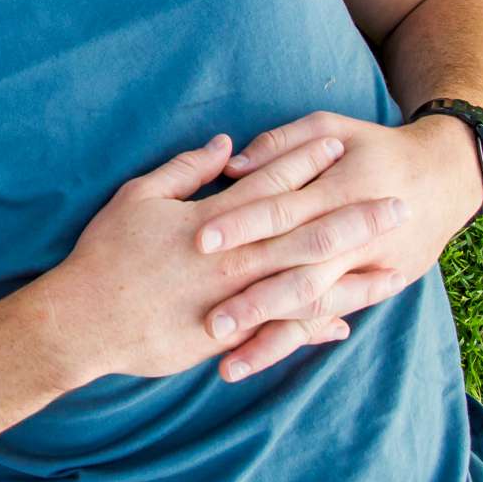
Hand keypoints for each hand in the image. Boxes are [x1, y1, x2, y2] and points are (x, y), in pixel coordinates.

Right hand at [43, 133, 408, 387]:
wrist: (83, 320)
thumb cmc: (105, 253)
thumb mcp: (138, 197)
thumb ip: (185, 170)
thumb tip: (227, 146)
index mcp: (212, 219)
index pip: (270, 182)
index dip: (306, 162)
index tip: (341, 146)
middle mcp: (233, 258)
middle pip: (306, 232)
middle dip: (355, 216)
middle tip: (398, 204)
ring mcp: (233, 300)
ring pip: (306, 283)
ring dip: (350, 274)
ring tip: (392, 266)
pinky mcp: (227, 336)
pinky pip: (282, 330)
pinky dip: (315, 326)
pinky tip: (345, 321)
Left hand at [192, 110, 482, 377]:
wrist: (445, 176)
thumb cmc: (374, 147)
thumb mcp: (332, 127)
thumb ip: (281, 145)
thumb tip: (231, 166)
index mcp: (340, 189)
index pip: (283, 210)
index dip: (242, 224)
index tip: (199, 240)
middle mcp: (354, 237)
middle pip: (299, 273)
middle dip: (255, 301)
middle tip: (211, 323)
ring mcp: (368, 269)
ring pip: (314, 309)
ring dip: (270, 340)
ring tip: (227, 366)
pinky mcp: (376, 287)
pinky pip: (329, 319)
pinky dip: (297, 342)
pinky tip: (261, 360)